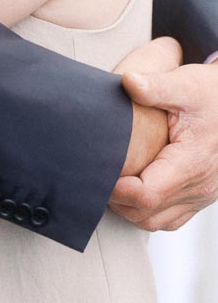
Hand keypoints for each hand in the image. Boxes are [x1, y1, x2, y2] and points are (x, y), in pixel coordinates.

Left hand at [110, 46, 217, 230]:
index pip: (147, 194)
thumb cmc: (210, 94)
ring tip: (110, 183)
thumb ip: (155, 86)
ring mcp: (201, 195)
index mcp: (192, 162)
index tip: (97, 171)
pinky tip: (131, 190)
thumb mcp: (185, 84)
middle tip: (95, 176)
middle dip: (117, 200)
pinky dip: (147, 211)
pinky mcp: (200, 196)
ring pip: (156, 221)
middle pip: (147, 213)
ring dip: (130, 208)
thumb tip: (128, 81)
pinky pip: (169, 218)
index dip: (117, 189)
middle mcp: (199, 186)